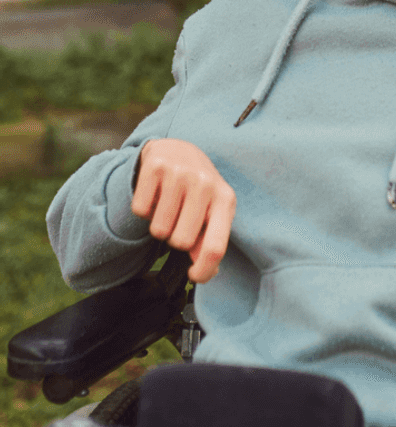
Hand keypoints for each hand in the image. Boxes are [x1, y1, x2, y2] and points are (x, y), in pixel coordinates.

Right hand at [131, 139, 236, 283]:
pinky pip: (140, 210)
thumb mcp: (212, 212)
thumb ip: (209, 242)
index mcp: (225, 200)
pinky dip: (143, 210)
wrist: (178, 150)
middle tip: (178, 222)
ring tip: (168, 208)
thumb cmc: (198, 190)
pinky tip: (155, 195)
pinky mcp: (155, 166)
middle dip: (175, 239)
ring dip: (159, 226)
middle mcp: (206, 184)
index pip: (215, 246)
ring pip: (159, 229)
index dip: (203, 270)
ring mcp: (181, 173)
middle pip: (180, 242)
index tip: (193, 276)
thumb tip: (206, 273)